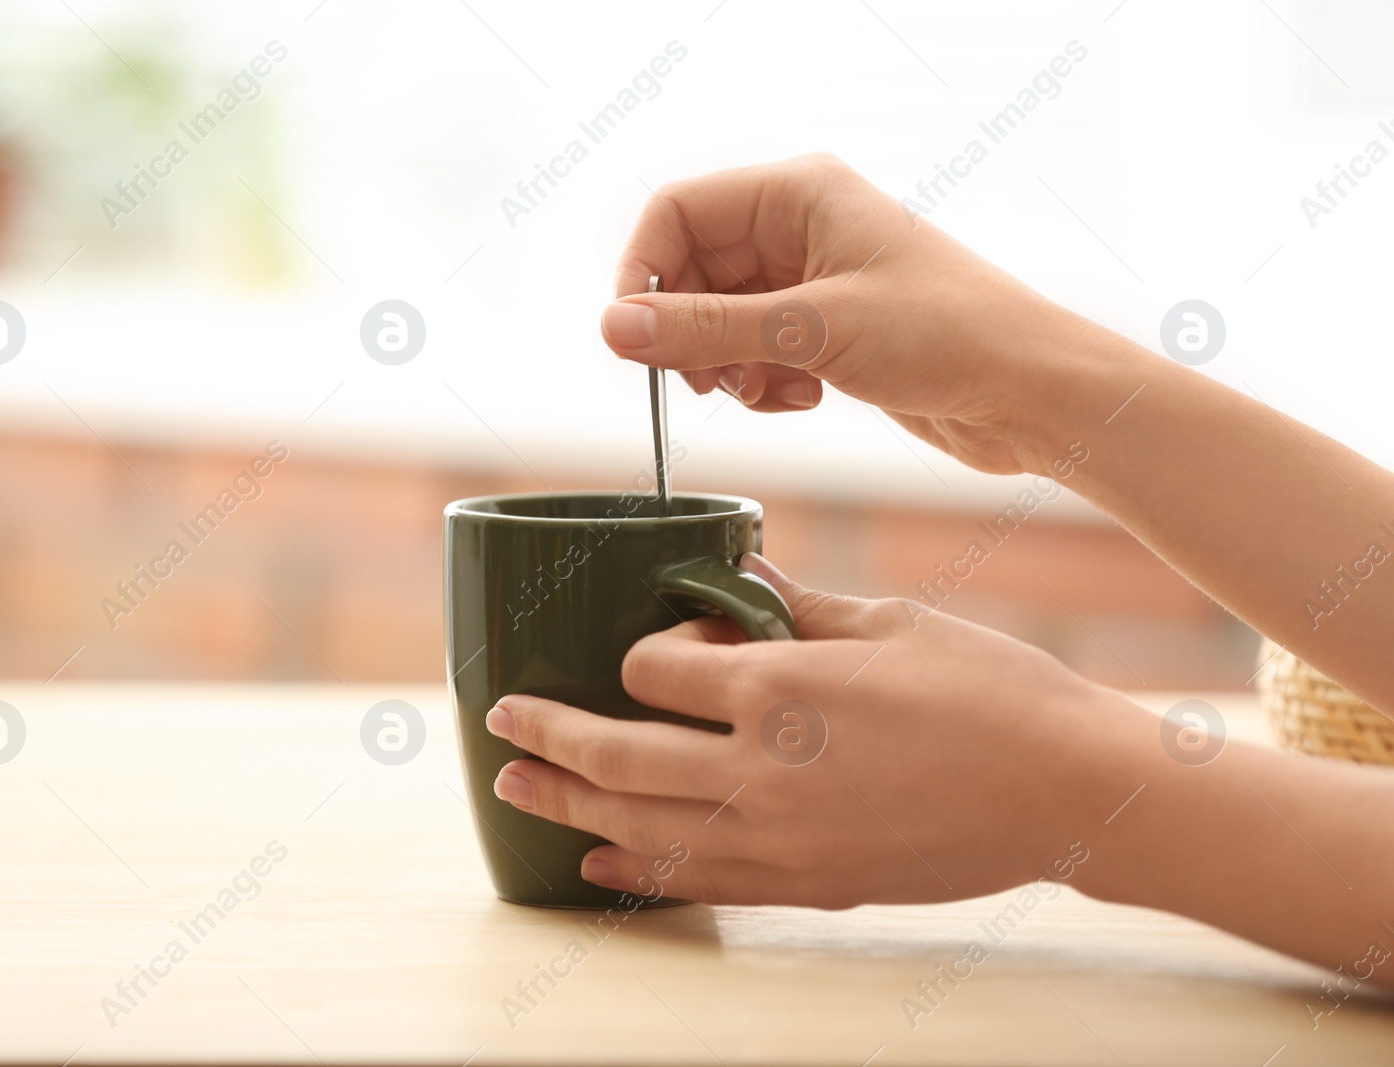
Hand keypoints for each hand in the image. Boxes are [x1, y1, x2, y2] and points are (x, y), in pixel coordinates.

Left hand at [485, 554, 1133, 907]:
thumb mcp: (889, 623)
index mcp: (781, 684)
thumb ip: (796, 606)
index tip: (654, 646)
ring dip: (569, 810)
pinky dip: (640, 875)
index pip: (657, 668)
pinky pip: (699, 882)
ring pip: (642, 829)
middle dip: (550, 738)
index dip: (643, 651)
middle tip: (501, 724)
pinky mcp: (807, 883)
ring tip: (515, 794)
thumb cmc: (990, 691)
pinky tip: (599, 867)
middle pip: (620, 756)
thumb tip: (736, 575)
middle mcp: (763, 767)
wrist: (1070, 792)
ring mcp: (781, 837)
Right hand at [600, 154, 1100, 474]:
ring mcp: (813, 281)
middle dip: (691, 335)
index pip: (676, 213)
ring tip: (774, 392)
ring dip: (730, 368)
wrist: (1031, 393)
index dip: (642, 273)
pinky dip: (764, 386)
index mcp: (798, 193)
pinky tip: (805, 400)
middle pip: (691, 273)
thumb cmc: (946, 334)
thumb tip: (614, 327)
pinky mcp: (827, 333)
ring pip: (721, 322)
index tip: (632, 340)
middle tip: (711, 384)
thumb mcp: (812, 330)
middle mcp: (800, 227)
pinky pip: (756, 355)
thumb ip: (706, 329)